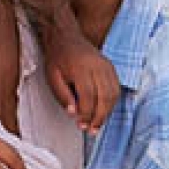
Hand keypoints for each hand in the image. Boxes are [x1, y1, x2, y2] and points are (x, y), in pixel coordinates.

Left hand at [41, 7, 119, 132]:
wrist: (66, 38)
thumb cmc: (57, 58)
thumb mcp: (52, 77)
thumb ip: (62, 95)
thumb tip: (74, 114)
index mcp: (81, 68)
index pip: (88, 97)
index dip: (86, 113)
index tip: (81, 125)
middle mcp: (97, 67)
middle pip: (104, 97)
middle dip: (99, 117)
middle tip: (91, 130)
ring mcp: (107, 66)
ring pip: (113, 95)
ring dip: (107, 112)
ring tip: (97, 124)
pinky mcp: (111, 68)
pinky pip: (116, 89)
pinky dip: (111, 103)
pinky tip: (102, 111)